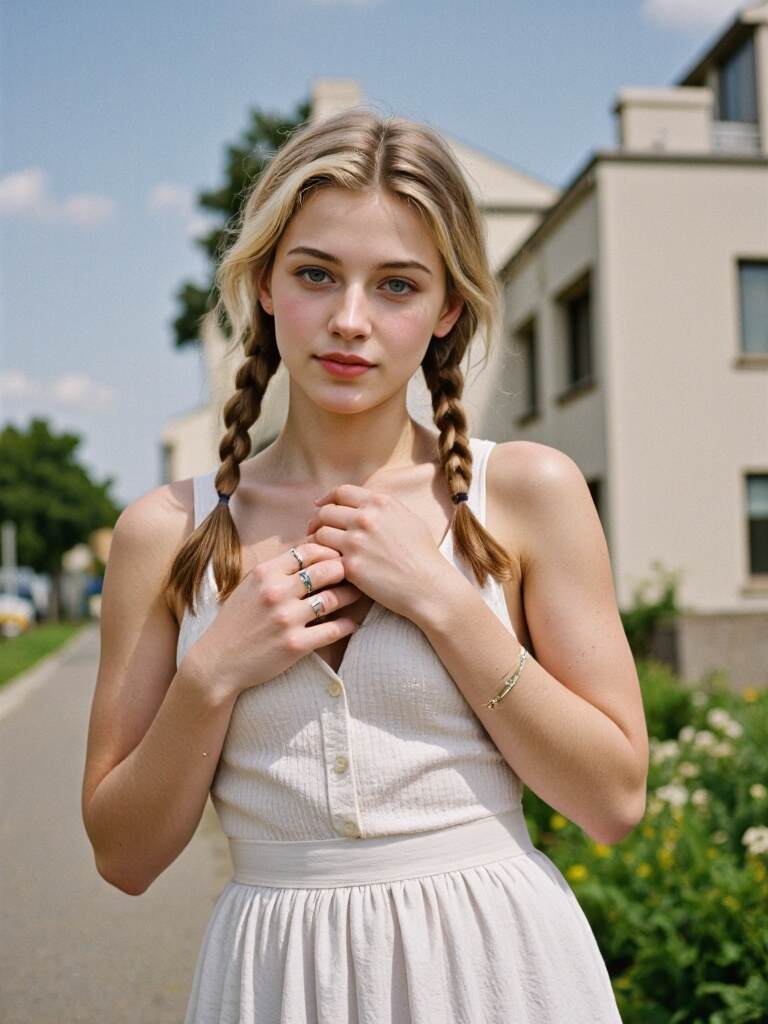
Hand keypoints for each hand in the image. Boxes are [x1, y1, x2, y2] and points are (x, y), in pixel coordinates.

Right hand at [185, 535, 364, 697]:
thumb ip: (277, 570)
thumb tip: (310, 553)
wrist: (219, 661)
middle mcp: (277, 592)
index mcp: (265, 573)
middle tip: (355, 574)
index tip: (337, 557)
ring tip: (358, 595)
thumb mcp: (250, 586)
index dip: (329, 551)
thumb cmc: (236, 622)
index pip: (308, 550)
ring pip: (334, 599)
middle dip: (345, 570)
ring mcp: (287, 619)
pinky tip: (352, 622)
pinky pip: (333, 630)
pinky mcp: (295, 645)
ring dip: (351, 596)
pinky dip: (348, 624)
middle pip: (327, 570)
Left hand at [305, 484, 450, 622]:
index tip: (320, 506)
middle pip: (326, 512)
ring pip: (320, 533)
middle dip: (319, 520)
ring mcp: (356, 541)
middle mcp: (365, 517)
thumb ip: (383, 508)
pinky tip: (326, 564)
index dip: (327, 499)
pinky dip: (323, 559)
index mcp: (380, 502)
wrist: (428, 585)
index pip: (341, 492)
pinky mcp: (350, 565)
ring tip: (321, 549)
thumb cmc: (423, 554)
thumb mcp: (408, 518)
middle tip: (316, 531)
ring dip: (318, 540)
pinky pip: (324, 556)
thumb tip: (364, 505)